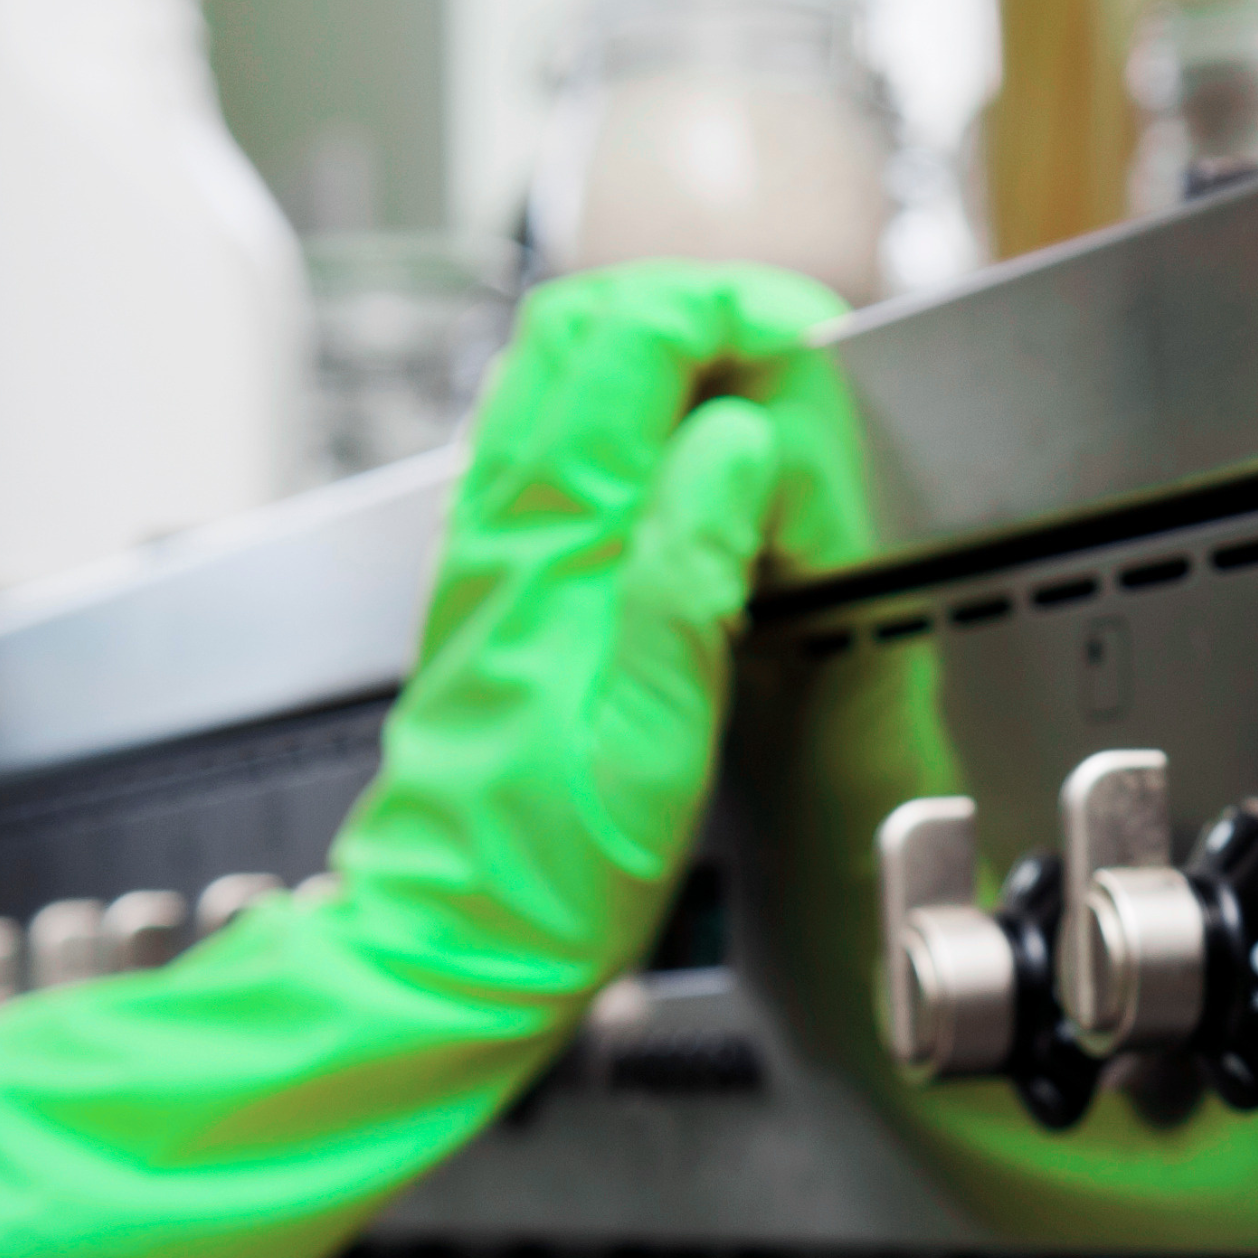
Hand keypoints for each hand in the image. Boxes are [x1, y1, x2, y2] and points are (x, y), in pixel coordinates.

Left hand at [0, 262, 859, 1257]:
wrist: (449, 945)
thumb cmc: (545, 875)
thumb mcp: (655, 736)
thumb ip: (693, 574)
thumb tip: (740, 444)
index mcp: (552, 548)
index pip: (629, 340)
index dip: (730, 312)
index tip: (809, 349)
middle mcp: (507, 530)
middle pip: (584, 328)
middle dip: (699, 311)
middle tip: (792, 363)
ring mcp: (493, 553)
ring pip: (559, 376)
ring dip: (662, 357)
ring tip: (754, 408)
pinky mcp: (498, 591)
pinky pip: (554, 449)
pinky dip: (628, 420)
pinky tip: (683, 477)